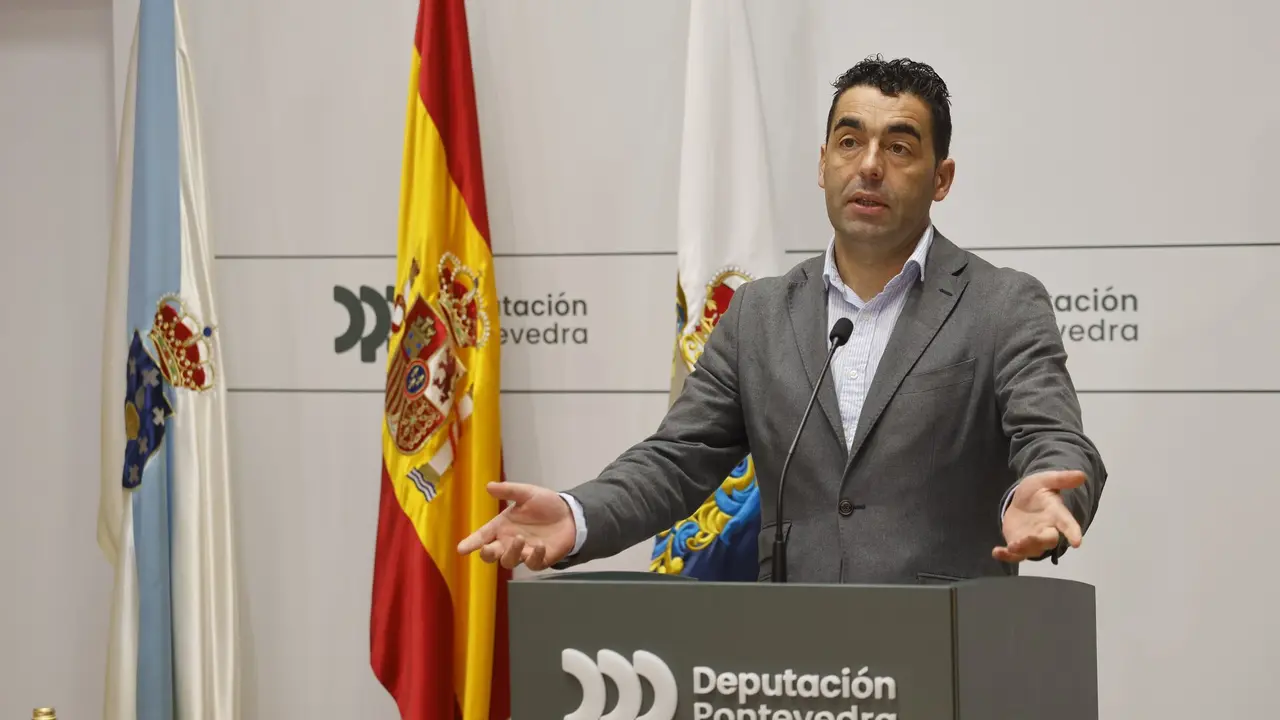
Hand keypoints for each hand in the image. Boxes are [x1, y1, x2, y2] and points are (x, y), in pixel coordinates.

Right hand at [456, 482, 576, 570]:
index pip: (482, 536)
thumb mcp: (527, 493)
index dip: (471, 543)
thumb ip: (509, 490)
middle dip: (487, 554)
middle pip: (491, 555)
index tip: (461, 549)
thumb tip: (488, 486)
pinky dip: (534, 556)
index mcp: (502, 526)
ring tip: (520, 539)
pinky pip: (532, 564)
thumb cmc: (545, 504)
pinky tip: (540, 545)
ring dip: (512, 552)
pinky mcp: (539, 560)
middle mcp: (509, 541)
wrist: (570, 514)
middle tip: (488, 548)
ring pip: (509, 561)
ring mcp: (523, 552)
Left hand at [993, 470, 1084, 562]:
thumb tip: (1082, 475)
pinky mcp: (1018, 544)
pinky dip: (1006, 556)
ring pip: (1031, 550)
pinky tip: (996, 552)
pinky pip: (1014, 555)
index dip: (1073, 532)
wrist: (1022, 500)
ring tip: (1011, 547)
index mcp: (1056, 514)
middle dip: (1039, 542)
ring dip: (1022, 550)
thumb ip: (1061, 479)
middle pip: (1048, 540)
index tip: (1077, 543)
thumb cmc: (1037, 491)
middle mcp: (1046, 530)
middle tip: (1027, 539)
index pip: (1067, 524)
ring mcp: (1032, 539)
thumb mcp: (1045, 480)